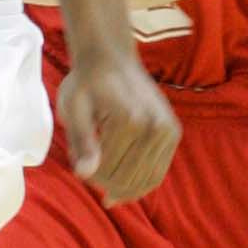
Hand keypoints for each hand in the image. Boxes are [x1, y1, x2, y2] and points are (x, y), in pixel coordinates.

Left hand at [58, 54, 180, 203]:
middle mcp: (155, 126)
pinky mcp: (173, 134)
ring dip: (122, 187)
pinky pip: (158, 173)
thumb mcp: (74, 109)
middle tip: (88, 170)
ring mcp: (168, 130)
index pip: (108, 171)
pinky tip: (121, 187)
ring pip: (145, 181)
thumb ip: (81, 142)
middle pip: (128, 179)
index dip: (88, 175)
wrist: (111, 59)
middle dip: (105, 182)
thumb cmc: (87, 83)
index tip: (76, 163)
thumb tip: (84, 176)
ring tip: (103, 178)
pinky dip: (140, 184)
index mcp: (130, 120)